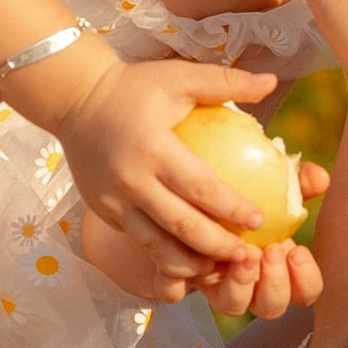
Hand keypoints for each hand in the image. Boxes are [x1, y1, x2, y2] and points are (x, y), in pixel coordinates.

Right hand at [33, 50, 283, 293]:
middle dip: (217, 246)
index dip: (231, 208)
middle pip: (181, 225)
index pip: (200, 187)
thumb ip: (225, 82)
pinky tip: (190, 262)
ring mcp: (114, 202)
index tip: (258, 221)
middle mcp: (132, 181)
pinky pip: (140, 241)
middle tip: (246, 257)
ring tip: (220, 270)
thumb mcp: (179, 76)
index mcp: (153, 148)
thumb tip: (271, 81)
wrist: (75, 100)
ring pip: (157, 245)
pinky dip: (166, 257)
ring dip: (191, 263)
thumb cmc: (134, 86)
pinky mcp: (105, 213)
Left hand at [185, 161, 330, 321]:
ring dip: (242, 285)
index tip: (299, 252)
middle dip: (275, 284)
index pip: (303, 292)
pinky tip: (192, 254)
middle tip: (271, 252)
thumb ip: (296, 181)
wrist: (183, 188)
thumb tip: (320, 178)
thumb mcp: (270, 182)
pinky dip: (187, 277)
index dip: (306, 280)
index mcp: (275, 266)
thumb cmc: (240, 189)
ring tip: (244, 254)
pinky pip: (179, 291)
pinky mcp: (177, 278)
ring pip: (232, 306)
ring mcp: (212, 284)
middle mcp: (247, 283)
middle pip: (270, 308)